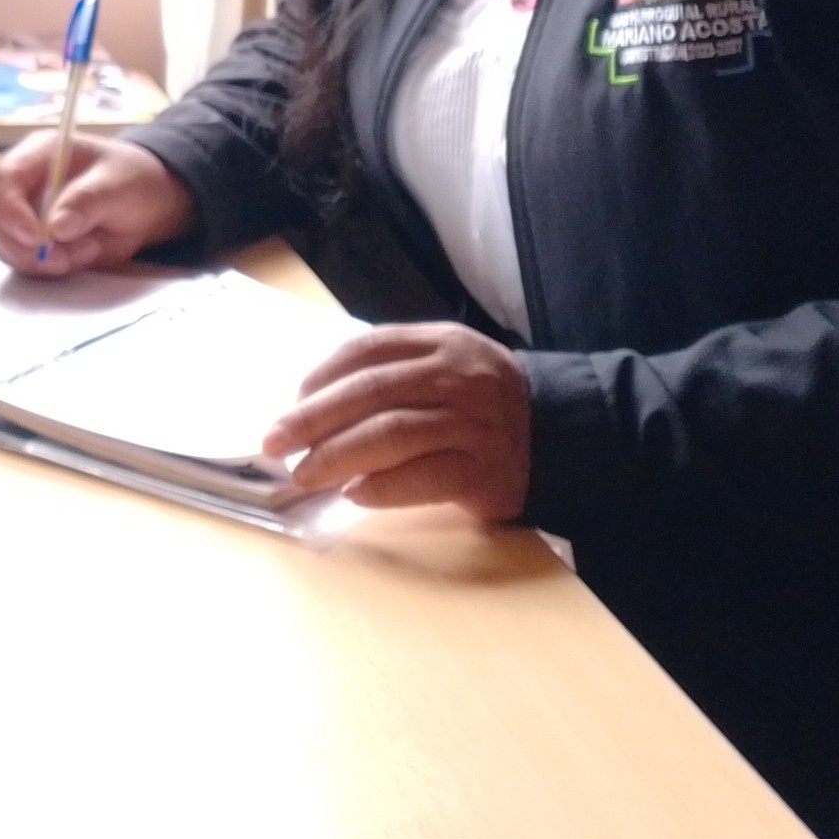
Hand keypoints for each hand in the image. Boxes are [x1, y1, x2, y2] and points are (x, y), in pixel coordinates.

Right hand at [0, 134, 194, 275]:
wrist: (147, 205)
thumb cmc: (131, 181)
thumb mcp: (118, 185)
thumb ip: (87, 201)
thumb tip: (56, 228)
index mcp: (38, 155)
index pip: (3, 179)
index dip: (10, 210)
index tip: (38, 238)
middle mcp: (23, 184)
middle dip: (23, 245)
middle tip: (62, 260)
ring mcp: (24, 214)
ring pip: (6, 244)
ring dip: (42, 260)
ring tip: (87, 250)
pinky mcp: (32, 242)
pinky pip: (24, 262)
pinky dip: (50, 268)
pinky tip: (83, 255)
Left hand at [261, 325, 531, 519]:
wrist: (564, 435)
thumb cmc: (485, 403)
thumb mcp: (447, 366)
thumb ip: (392, 372)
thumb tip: (311, 403)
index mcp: (442, 344)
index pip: (367, 350)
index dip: (321, 377)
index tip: (289, 402)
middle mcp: (457, 378)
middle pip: (370, 392)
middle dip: (312, 419)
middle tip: (274, 443)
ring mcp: (473, 424)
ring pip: (390, 434)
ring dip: (336, 456)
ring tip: (303, 474)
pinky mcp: (484, 472)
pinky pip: (423, 478)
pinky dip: (382, 487)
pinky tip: (354, 495)